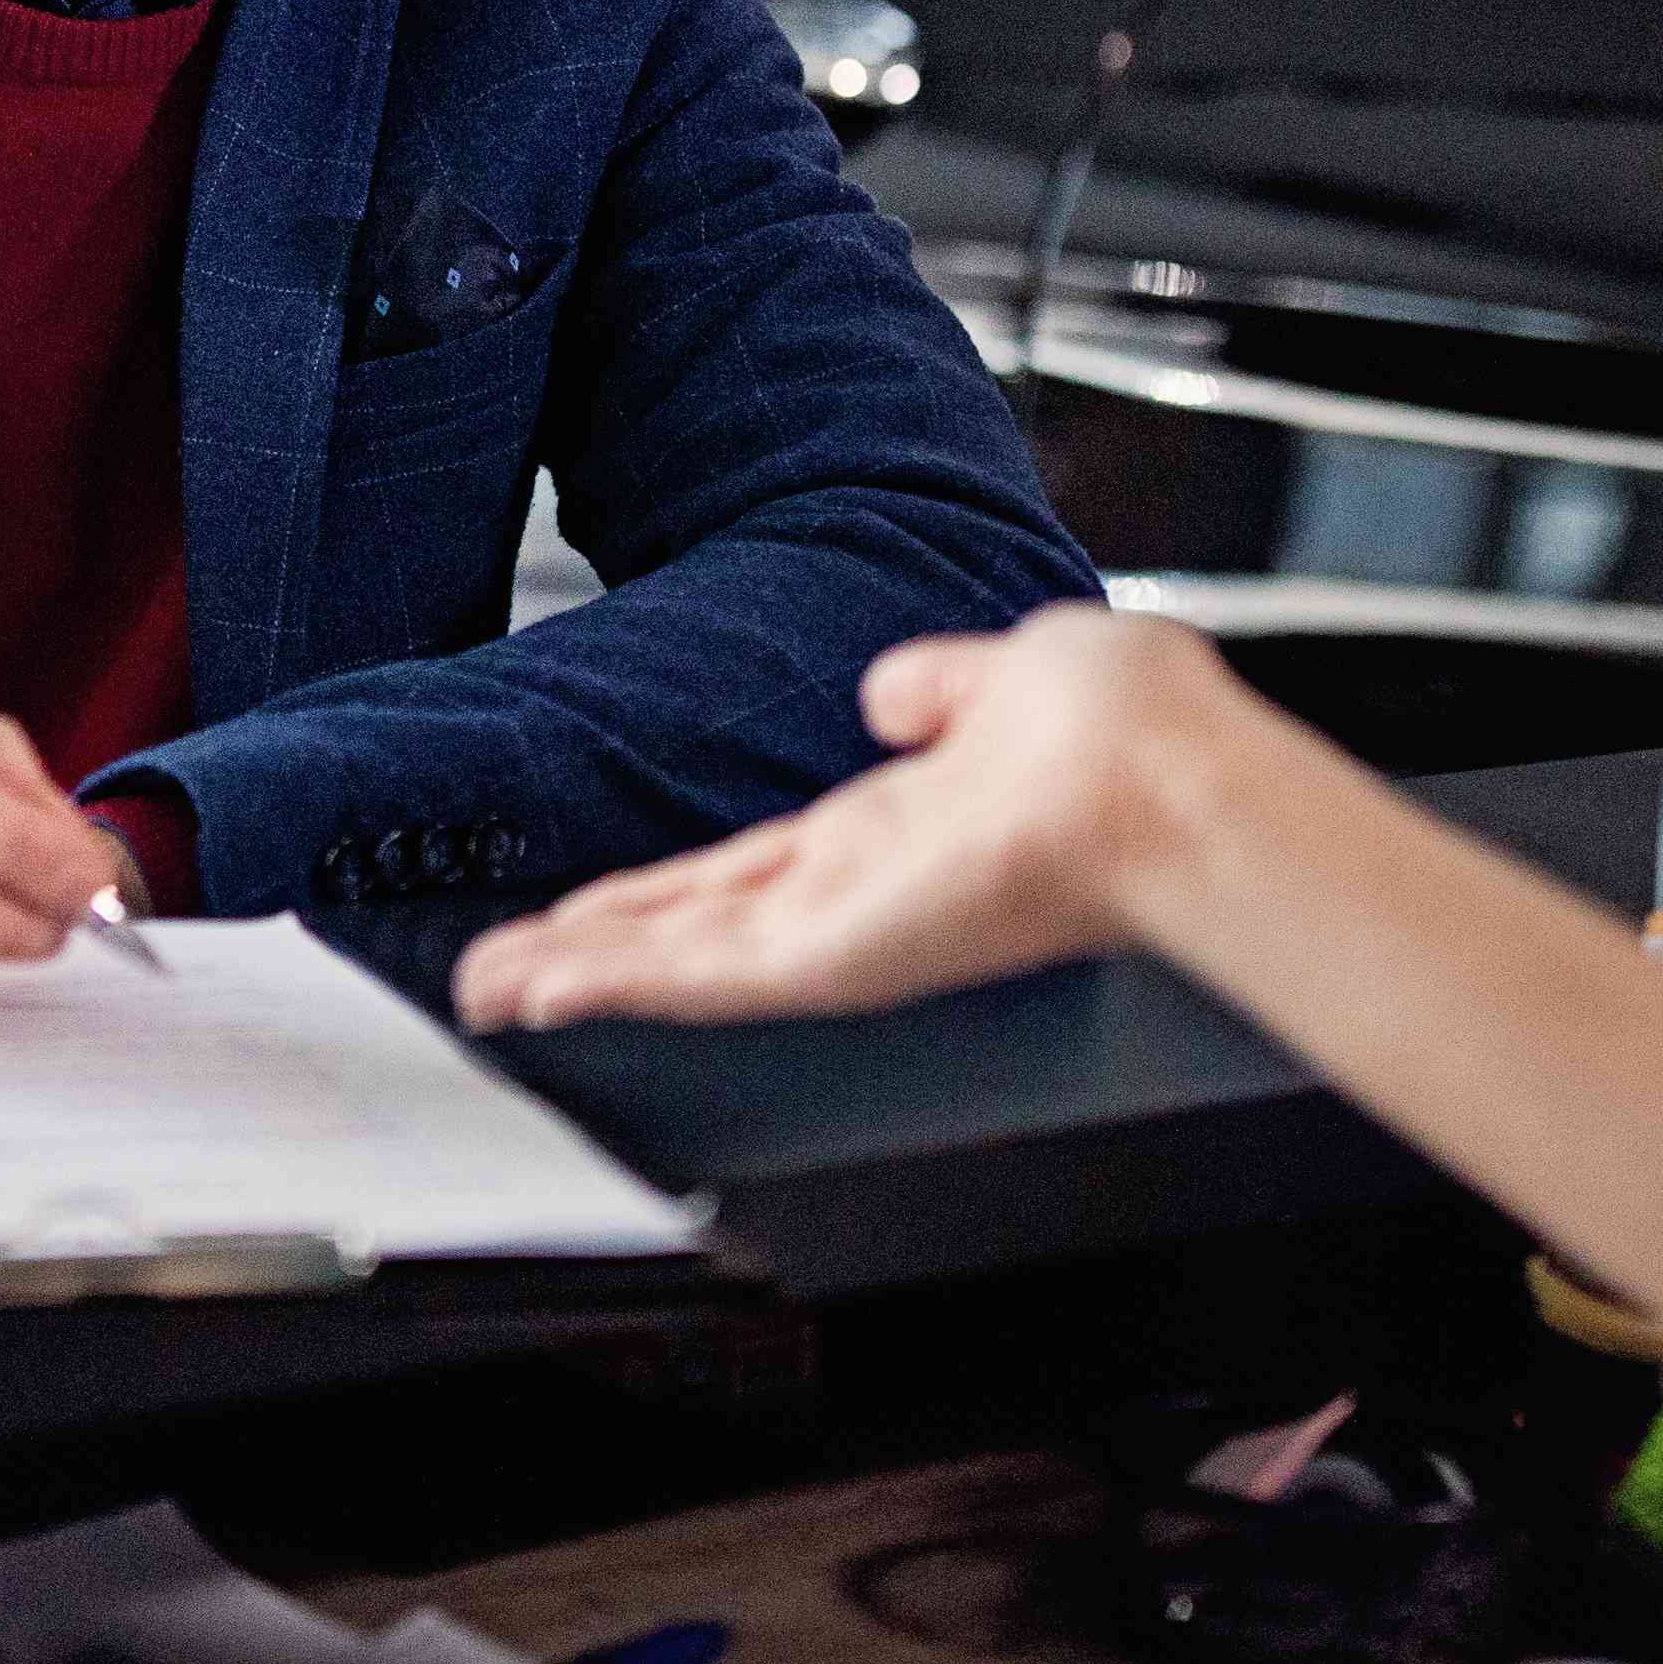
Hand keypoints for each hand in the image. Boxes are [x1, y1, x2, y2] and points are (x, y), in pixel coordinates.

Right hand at [453, 602, 1293, 1034]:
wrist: (1171, 778)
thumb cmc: (1133, 730)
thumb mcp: (1014, 677)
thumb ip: (944, 687)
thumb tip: (900, 690)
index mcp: (901, 824)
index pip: (752, 866)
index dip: (666, 886)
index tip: (599, 902)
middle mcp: (864, 888)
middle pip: (698, 923)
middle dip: (596, 946)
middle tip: (506, 971)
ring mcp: (845, 928)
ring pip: (683, 958)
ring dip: (580, 971)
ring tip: (491, 986)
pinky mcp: (836, 955)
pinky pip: (702, 973)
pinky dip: (612, 980)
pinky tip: (544, 986)